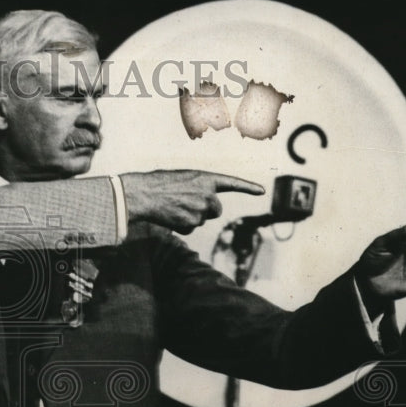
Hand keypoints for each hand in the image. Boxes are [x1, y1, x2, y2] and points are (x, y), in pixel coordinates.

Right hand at [121, 169, 265, 233]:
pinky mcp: (192, 222)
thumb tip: (203, 206)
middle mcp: (208, 194)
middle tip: (186, 204)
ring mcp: (201, 209)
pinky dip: (180, 225)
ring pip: (201, 220)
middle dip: (205, 210)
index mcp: (205, 178)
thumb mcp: (182, 179)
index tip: (262, 191)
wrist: (143, 194)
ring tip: (172, 207)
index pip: (232, 183)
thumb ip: (198, 188)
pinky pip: (189, 228)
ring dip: (189, 217)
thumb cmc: (158, 183)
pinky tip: (169, 216)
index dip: (248, 187)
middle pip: (216, 210)